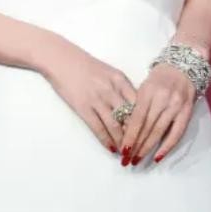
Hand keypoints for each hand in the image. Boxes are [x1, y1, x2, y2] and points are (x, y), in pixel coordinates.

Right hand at [41, 38, 137, 152]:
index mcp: (120, 79)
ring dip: (122, 142)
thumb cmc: (85, 65)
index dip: (145, 121)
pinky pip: (98, 128)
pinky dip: (106, 141)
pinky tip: (111, 148)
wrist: (61, 59)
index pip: (139, 104)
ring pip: (115, 126)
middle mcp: (111, 89)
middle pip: (129, 117)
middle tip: (140, 149)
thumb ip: (121, 88)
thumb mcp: (109, 72)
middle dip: (136, 136)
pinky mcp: (83, 107)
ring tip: (126, 153)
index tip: (149, 134)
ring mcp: (97, 99)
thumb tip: (133, 110)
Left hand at [119, 63, 195, 164]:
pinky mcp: (187, 111)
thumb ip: (137, 106)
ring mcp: (175, 105)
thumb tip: (126, 129)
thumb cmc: (159, 79)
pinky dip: (167, 147)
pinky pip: (177, 133)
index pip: (137, 118)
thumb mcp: (144, 87)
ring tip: (138, 159)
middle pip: (147, 126)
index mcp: (148, 91)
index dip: (130, 135)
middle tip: (127, 160)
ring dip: (148, 148)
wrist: (182, 66)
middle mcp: (162, 98)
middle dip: (136, 145)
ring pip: (159, 131)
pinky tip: (157, 157)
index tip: (122, 150)